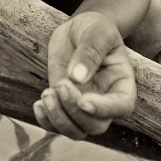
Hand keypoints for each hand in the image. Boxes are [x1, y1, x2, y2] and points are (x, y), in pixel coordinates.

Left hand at [34, 12, 136, 138]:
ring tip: (47, 94)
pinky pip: (57, 126)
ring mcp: (85, 105)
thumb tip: (77, 77)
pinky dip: (46, 121)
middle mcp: (106, 100)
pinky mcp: (65, 105)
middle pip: (96, 125)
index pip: (121, 106)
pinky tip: (39, 103)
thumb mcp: (97, 32)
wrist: (79, 29)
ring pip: (76, 131)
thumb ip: (90, 52)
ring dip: (58, 119)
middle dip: (74, 111)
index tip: (82, 100)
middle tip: (60, 84)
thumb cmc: (95, 28)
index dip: (103, 109)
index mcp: (122, 83)